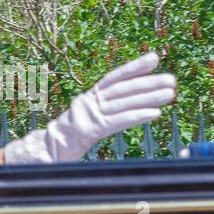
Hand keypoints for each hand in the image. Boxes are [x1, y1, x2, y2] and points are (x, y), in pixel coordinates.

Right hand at [3, 52, 174, 163]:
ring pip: (123, 102)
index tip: (153, 58)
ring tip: (170, 94)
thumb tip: (126, 110)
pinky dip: (136, 116)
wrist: (42, 155)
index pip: (114, 79)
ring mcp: (87, 115)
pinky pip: (117, 121)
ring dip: (148, 97)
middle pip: (122, 89)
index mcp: (87, 100)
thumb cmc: (63, 143)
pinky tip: (154, 114)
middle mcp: (88, 103)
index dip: (134, 67)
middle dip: (148, 82)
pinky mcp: (89, 130)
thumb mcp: (86, 126)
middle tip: (172, 79)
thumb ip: (103, 118)